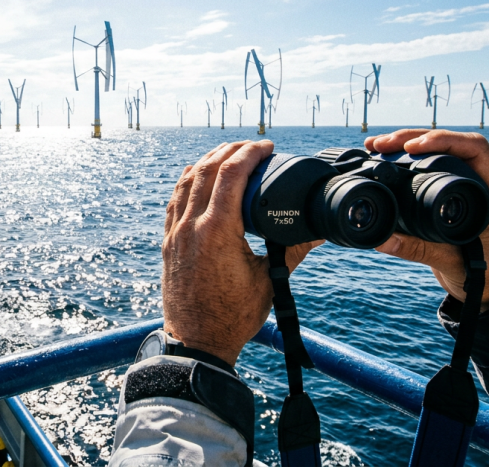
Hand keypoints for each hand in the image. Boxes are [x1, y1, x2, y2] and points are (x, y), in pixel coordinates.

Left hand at [162, 141, 321, 365]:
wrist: (195, 343)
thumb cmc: (232, 317)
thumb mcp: (268, 282)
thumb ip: (293, 251)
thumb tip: (320, 231)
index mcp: (217, 231)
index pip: (232, 174)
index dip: (250, 153)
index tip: (267, 146)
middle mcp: (192, 226)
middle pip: (207, 170)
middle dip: (231, 150)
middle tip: (253, 145)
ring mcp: (176, 233)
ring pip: (187, 181)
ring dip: (207, 160)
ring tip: (228, 152)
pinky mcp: (168, 242)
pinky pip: (174, 200)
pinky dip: (187, 180)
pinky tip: (195, 174)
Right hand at [366, 130, 488, 310]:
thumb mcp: (452, 262)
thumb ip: (417, 250)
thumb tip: (381, 239)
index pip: (475, 148)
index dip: (442, 141)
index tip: (411, 147)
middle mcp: (487, 182)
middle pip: (453, 143)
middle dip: (414, 137)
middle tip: (381, 144)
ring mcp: (472, 184)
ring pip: (442, 150)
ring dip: (409, 143)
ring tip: (376, 146)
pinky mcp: (457, 191)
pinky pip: (436, 165)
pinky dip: (411, 159)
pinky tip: (388, 157)